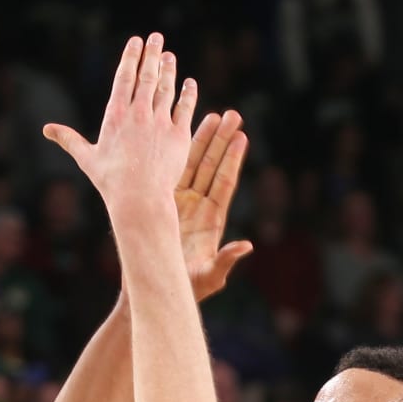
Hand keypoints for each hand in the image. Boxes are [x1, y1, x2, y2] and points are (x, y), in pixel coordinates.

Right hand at [44, 34, 197, 221]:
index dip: (131, 57)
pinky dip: (188, 93)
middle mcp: (139, 113)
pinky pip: (185, 107)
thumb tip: (47, 130)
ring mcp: (160, 122)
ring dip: (169, 69)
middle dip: (152, 54)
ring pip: (166, 88)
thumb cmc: (111, 182)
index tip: (136, 42)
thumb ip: (69, 139)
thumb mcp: (87, 158)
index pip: (124, 77)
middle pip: (147, 76)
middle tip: (156, 38)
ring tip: (169, 57)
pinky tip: (189, 83)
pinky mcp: (178, 135)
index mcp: (116, 115)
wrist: (139, 199)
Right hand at [174, 110, 250, 299]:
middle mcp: (199, 208)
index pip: (224, 183)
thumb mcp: (209, 276)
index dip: (232, 160)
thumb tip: (247, 246)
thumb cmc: (184, 287)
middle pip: (213, 167)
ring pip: (194, 165)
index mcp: (212, 221)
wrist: (155, 287)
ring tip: (212, 115)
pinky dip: (179, 154)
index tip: (241, 136)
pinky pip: (174, 174)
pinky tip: (181, 134)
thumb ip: (226, 260)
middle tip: (232, 114)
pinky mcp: (165, 204)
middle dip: (222, 141)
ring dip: (203, 141)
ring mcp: (182, 204)